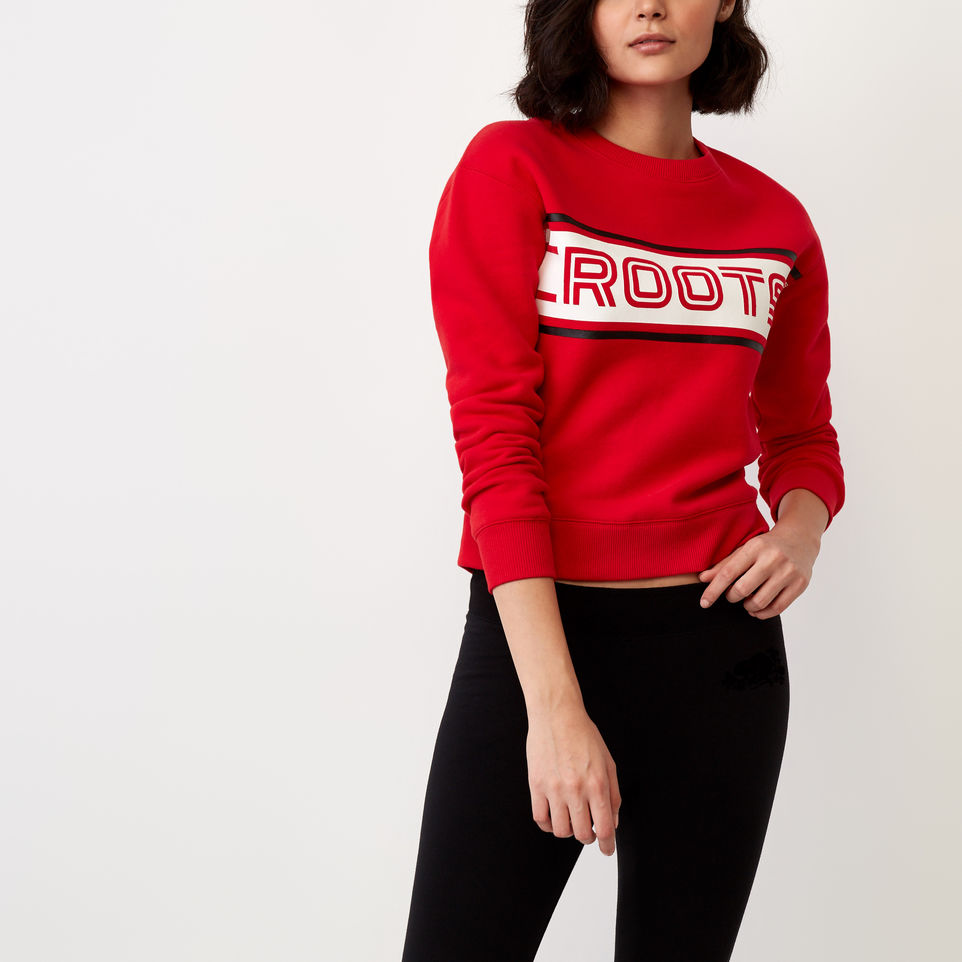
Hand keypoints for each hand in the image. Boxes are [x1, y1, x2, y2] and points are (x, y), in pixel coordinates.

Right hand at [526, 703, 620, 855]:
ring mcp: (554, 788)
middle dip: (589, 837)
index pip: (605, 828)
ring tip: (571, 818)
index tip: (607, 850)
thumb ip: (614, 794)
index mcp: (597, 784)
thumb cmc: (583, 735)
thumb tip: (612, 822)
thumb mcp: (608, 762)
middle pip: (582, 834)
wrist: (556, 714)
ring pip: (561, 830)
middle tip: (589, 830)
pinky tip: (554, 815)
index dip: (608, 845)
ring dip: (568, 830)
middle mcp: (576, 789)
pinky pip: (540, 819)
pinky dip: (548, 824)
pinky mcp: (536, 785)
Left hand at [697, 520, 820, 618]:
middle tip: (732, 596)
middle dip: (732, 597)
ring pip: (760, 602)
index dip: (713, 590)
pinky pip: (778, 608)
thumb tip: (702, 579)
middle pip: (743, 589)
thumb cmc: (766, 546)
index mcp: (755, 547)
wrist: (800, 538)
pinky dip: (763, 613)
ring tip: (746, 602)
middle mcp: (773, 558)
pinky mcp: (800, 584)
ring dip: (747, 607)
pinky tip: (757, 609)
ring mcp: (788, 572)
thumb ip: (724, 565)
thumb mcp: (745, 549)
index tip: (704, 603)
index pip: (728, 573)